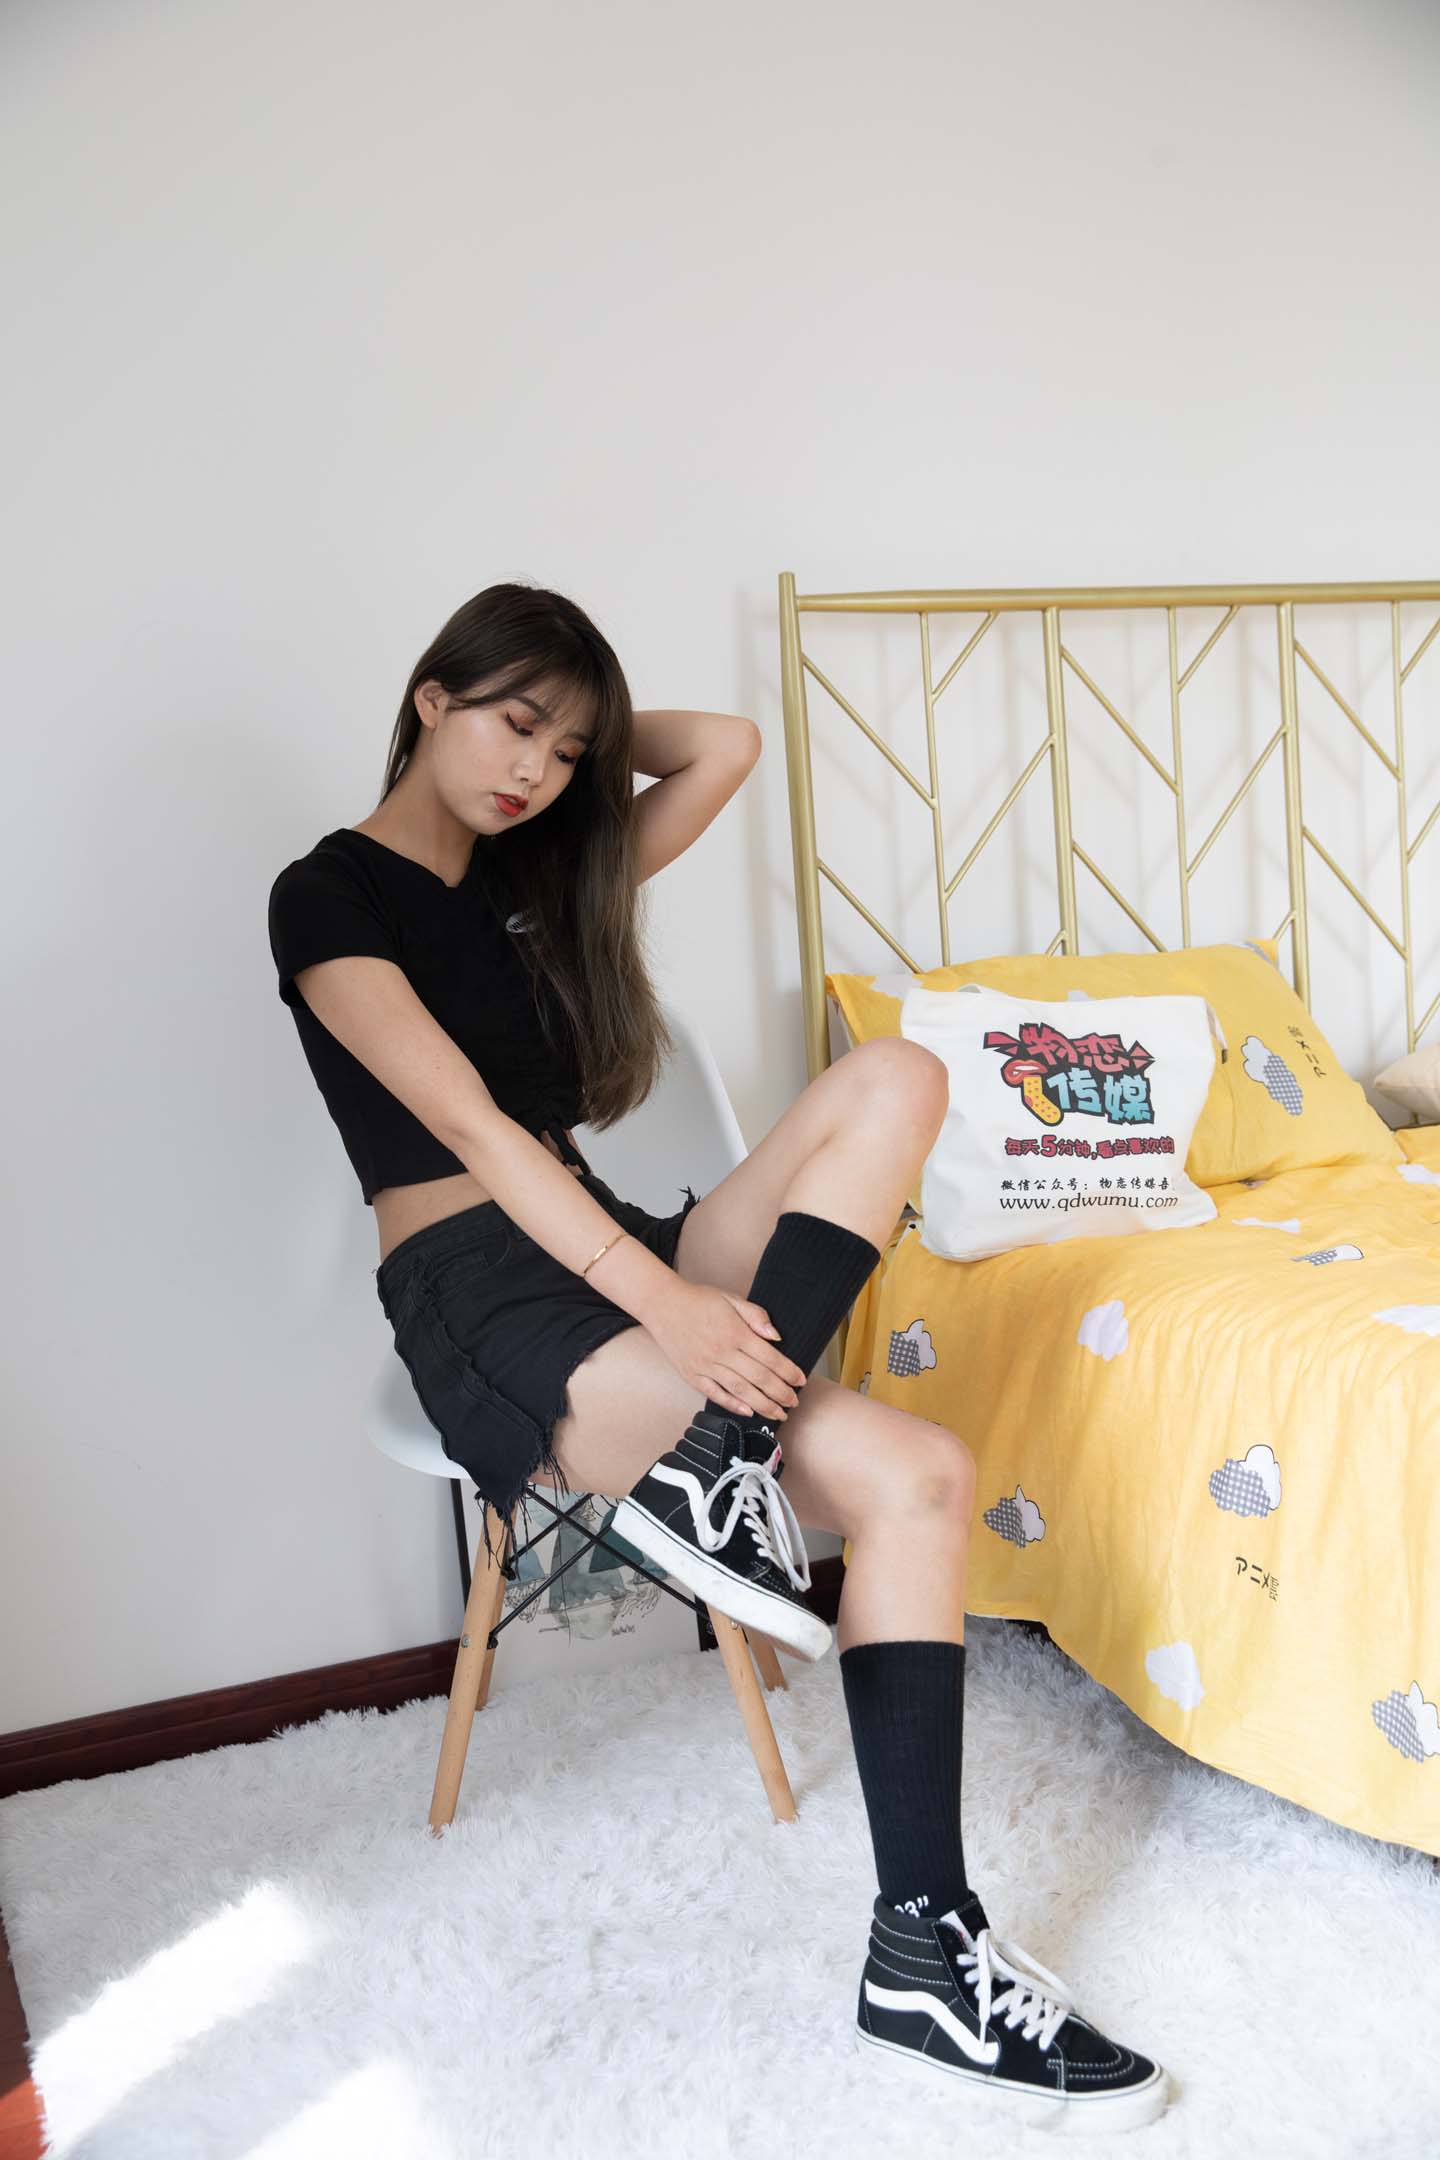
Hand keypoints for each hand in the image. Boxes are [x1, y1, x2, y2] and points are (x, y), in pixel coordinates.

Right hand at [646, 1278, 807, 1420]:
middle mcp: (721, 1352)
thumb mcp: (731, 1299)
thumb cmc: (699, 1300)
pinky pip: (715, 1395)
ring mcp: (705, 1366)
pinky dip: (733, 1405)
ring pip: (740, 1391)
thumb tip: (777, 1337)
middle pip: (759, 1379)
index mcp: (734, 1332)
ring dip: (763, 1405)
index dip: (788, 1371)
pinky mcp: (692, 1375)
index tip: (801, 1380)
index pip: (770, 1358)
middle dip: (781, 1393)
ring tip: (779, 1413)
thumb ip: (756, 1316)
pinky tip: (748, 1412)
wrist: (662, 1305)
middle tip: (794, 1402)